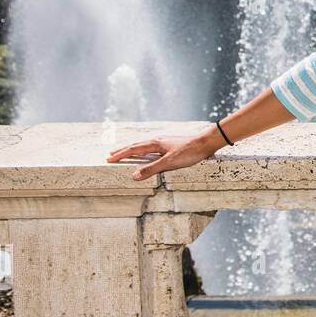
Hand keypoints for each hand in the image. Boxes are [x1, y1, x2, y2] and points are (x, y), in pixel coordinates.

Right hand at [105, 130, 222, 180]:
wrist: (206, 143)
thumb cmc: (189, 152)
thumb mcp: (169, 163)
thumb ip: (151, 169)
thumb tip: (133, 175)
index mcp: (155, 143)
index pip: (133, 149)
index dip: (120, 155)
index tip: (109, 158)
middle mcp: (158, 140)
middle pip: (136, 145)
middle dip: (123, 151)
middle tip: (111, 155)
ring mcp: (165, 141)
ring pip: (144, 145)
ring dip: (133, 150)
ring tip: (126, 153)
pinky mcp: (172, 144)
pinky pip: (152, 147)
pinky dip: (144, 150)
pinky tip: (149, 154)